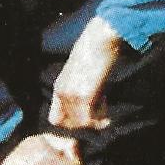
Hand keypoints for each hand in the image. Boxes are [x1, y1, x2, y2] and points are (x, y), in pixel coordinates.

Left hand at [44, 17, 121, 132]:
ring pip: (81, 124)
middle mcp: (62, 93)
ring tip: (105, 108)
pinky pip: (89, 119)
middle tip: (100, 113)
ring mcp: (71, 95)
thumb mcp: (80, 74)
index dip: (71, 124)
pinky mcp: (84, 96)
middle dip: (86, 124)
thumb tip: (91, 107)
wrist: (100, 40)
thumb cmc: (93, 53)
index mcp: (59, 87)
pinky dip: (101, 120)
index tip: (86, 119)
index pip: (56, 119)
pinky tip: (108, 112)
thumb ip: (80, 90)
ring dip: (95, 121)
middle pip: (69, 124)